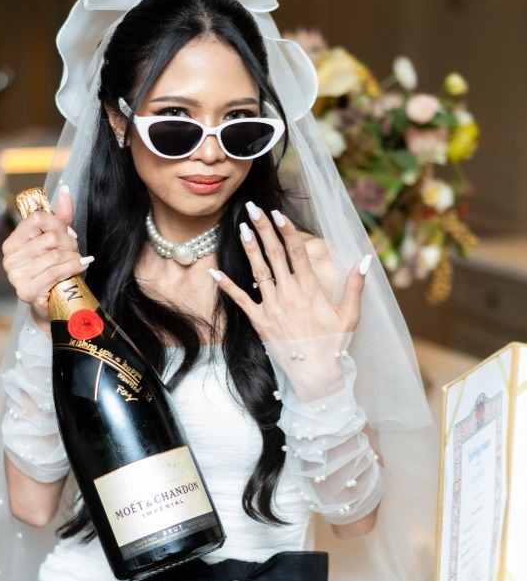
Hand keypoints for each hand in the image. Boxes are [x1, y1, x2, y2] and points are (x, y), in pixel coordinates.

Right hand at [2, 186, 93, 324]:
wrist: (56, 304)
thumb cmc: (55, 271)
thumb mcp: (57, 242)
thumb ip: (60, 218)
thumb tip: (64, 190)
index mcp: (13, 242)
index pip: (37, 219)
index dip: (58, 224)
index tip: (67, 233)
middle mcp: (10, 258)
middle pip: (50, 238)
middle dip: (70, 243)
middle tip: (76, 250)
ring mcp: (16, 275)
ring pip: (55, 254)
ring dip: (74, 257)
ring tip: (78, 261)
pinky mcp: (27, 290)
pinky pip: (56, 271)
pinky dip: (73, 267)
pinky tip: (81, 266)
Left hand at [210, 201, 368, 344]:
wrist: (314, 373)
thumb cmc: (333, 344)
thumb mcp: (350, 314)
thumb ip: (355, 285)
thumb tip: (365, 260)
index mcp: (310, 289)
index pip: (297, 253)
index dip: (287, 230)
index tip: (278, 213)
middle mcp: (289, 294)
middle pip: (275, 254)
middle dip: (264, 229)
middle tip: (254, 208)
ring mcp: (272, 307)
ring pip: (258, 271)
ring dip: (249, 248)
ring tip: (242, 227)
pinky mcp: (259, 321)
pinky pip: (240, 300)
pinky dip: (226, 285)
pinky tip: (214, 271)